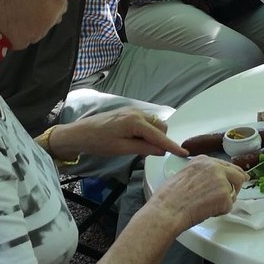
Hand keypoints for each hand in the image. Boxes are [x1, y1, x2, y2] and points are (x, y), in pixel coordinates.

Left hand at [58, 108, 183, 158]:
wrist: (79, 133)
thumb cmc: (98, 142)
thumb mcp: (121, 149)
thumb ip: (144, 148)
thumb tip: (161, 150)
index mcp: (135, 121)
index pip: (159, 136)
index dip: (172, 146)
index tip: (184, 153)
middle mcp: (137, 112)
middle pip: (160, 127)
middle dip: (160, 140)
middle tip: (148, 153)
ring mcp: (133, 110)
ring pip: (155, 123)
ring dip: (154, 136)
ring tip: (139, 147)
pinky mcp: (129, 112)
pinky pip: (146, 121)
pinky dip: (147, 131)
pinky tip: (135, 140)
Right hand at [149, 156, 245, 229]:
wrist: (167, 210)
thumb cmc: (169, 198)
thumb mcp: (185, 174)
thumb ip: (201, 174)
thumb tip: (211, 181)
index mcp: (204, 160)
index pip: (225, 165)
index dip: (230, 175)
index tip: (235, 179)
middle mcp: (215, 167)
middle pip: (238, 174)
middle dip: (236, 185)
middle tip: (232, 195)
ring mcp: (222, 181)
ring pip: (233, 193)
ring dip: (224, 202)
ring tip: (205, 206)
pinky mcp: (225, 196)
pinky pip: (229, 206)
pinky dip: (220, 212)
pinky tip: (206, 211)